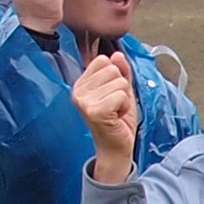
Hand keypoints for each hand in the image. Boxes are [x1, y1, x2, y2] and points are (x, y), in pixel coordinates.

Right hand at [72, 47, 140, 184]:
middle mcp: (78, 91)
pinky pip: (121, 95)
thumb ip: (121, 72)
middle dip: (121, 88)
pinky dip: (125, 106)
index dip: (115, 76)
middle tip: (115, 106)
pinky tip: (116, 117)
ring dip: (124, 98)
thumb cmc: (117, 121)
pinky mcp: (94, 111)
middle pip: (113, 70)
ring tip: (116, 112)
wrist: (115, 148)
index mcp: (81, 84)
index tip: (111, 94)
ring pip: (119, 82)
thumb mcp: (121, 91)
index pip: (103, 60)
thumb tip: (117, 55)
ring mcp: (84, 101)